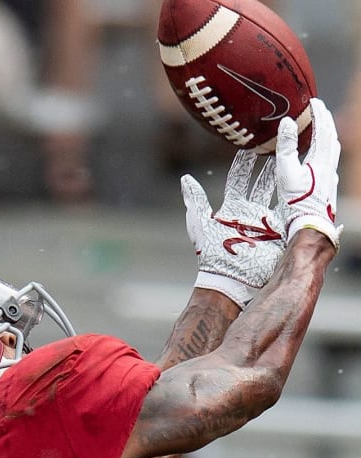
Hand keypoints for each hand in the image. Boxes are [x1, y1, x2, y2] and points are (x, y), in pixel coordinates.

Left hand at [181, 151, 284, 307]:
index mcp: (233, 207)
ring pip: (281, 194)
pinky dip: (299, 201)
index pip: (239, 178)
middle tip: (280, 144)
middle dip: (272, 164)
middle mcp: (251, 212)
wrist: (230, 280)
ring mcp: (267, 221)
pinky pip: (292, 214)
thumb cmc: (213, 255)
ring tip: (297, 159)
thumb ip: (195, 202)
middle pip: (264, 182)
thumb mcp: (200, 226)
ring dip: (289, 178)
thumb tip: (185, 178)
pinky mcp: (280, 233)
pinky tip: (306, 186)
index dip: (244, 161)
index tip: (250, 143)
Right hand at [275, 97, 341, 247]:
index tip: (313, 101)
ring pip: (334, 150)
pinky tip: (320, 159)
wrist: (310, 226)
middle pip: (332, 137)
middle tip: (319, 110)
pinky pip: (330, 163)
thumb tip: (288, 122)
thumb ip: (286, 147)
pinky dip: (326, 153)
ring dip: (328, 136)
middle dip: (326, 121)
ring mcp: (331, 177)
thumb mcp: (286, 172)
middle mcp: (329, 166)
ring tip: (322, 129)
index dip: (318, 114)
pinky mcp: (329, 188)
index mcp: (320, 159)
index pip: (322, 129)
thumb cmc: (297, 202)